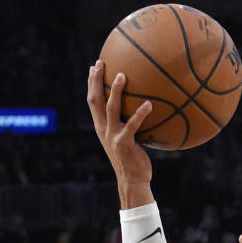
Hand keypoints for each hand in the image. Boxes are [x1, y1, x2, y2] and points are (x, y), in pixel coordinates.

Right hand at [85, 60, 152, 187]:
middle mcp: (103, 129)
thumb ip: (127, 124)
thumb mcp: (125, 139)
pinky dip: (141, 113)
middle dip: (95, 80)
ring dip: (115, 91)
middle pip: (95, 100)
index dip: (91, 83)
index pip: (92, 101)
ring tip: (122, 75)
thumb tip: (141, 108)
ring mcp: (113, 135)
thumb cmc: (132, 159)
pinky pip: (133, 124)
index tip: (93, 67)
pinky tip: (150, 103)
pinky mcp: (124, 143)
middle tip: (100, 63)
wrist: (132, 179)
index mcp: (101, 127)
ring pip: (111, 108)